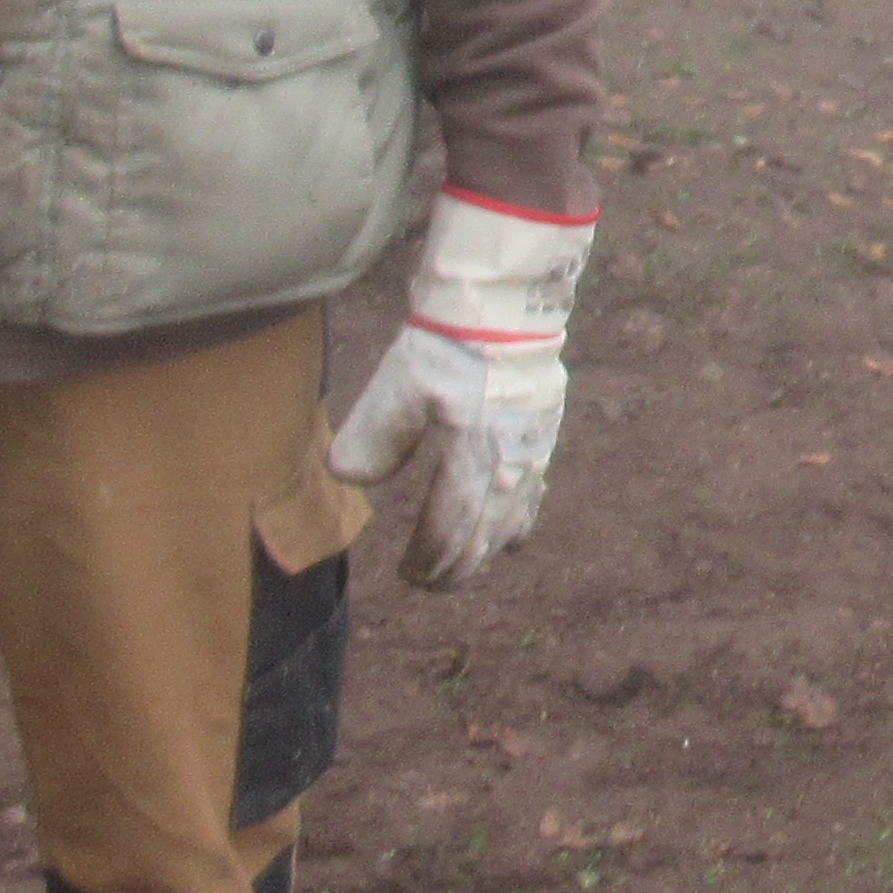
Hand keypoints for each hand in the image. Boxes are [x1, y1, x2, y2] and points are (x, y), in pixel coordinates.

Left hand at [331, 193, 595, 587]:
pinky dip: (514, 524)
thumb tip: (348, 477)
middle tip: (428, 583)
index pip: (450, 529)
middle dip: (456, 569)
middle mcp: (507, 467)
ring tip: (460, 566)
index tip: (406, 574)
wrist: (505, 309)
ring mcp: (532, 457)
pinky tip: (503, 532)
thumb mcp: (398, 386)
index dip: (429, 560)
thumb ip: (371, 436)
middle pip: (485, 539)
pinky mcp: (543, 441)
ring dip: (484, 553)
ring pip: (512, 524)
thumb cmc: (447, 346)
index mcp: (471, 457)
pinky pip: (532, 499)